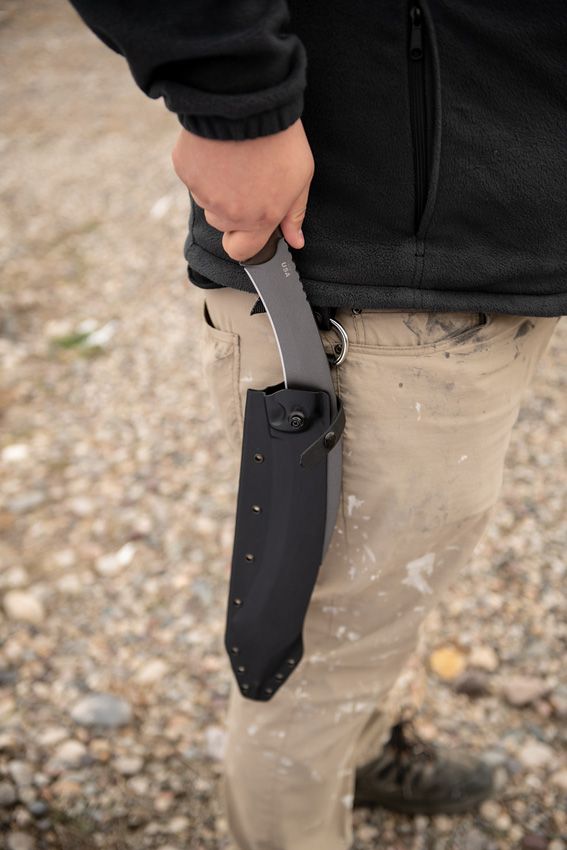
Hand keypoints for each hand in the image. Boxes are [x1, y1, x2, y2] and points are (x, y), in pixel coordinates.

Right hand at [172, 119, 313, 261]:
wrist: (248, 101)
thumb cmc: (279, 138)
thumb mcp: (301, 177)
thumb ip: (295, 214)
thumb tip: (295, 241)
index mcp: (259, 219)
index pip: (241, 251)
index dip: (244, 242)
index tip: (248, 228)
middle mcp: (229, 213)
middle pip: (222, 224)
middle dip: (232, 209)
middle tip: (246, 179)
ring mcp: (204, 193)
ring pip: (206, 201)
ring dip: (216, 188)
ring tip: (234, 159)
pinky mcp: (185, 171)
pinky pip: (192, 177)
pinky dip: (202, 167)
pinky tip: (218, 148)